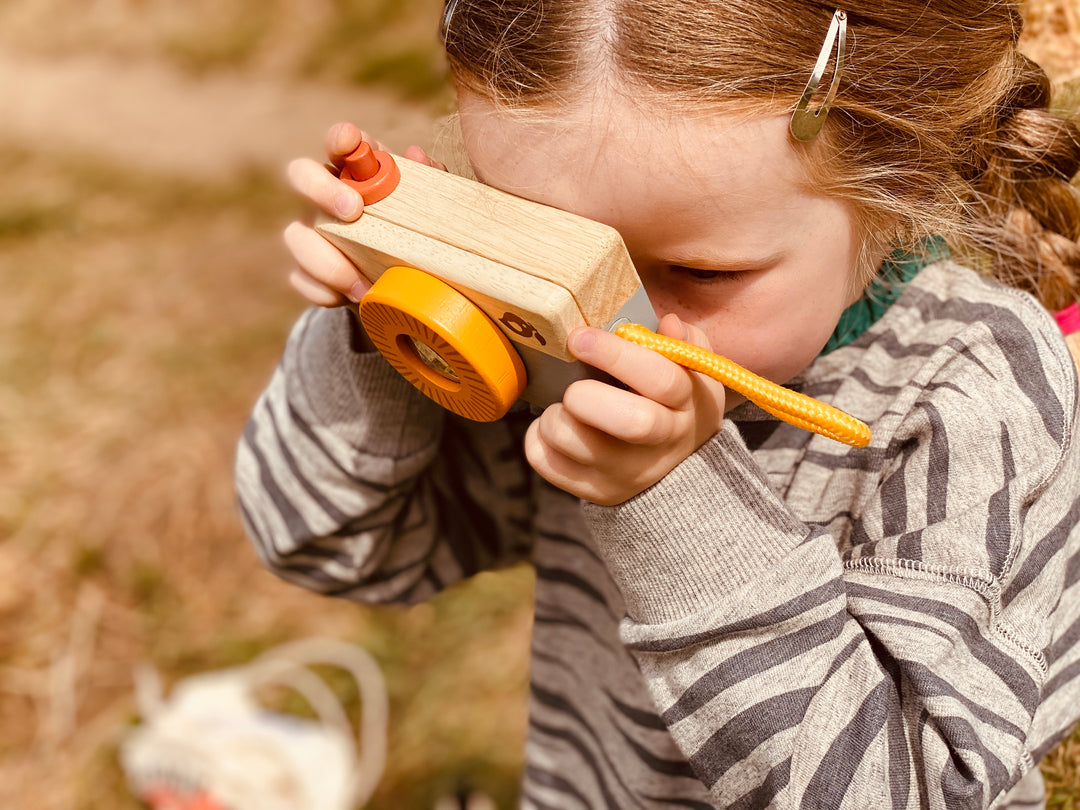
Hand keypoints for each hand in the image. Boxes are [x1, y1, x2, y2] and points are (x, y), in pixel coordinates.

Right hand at [282, 122, 445, 306]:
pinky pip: (300, 278)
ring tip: (362, 283)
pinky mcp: (307, 271)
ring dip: (327, 259)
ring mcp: (311, 232)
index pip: (340, 142)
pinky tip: (350, 297)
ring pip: (295, 234)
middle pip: (300, 173)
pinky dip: (323, 291)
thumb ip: (430, 180)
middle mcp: (324, 195)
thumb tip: (417, 156)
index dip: (341, 137)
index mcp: (355, 171)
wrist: (400, 282)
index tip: (351, 141)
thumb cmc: (413, 230)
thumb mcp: (430, 206)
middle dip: (321, 190)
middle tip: (353, 211)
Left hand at [524, 314, 726, 505]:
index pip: (660, 379)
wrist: (676, 468)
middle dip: (585, 393)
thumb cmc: (675, 405)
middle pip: (629, 421)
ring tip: (564, 405)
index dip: (616, 354)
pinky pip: (546, 461)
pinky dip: (538, 438)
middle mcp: (660, 443)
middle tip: (572, 384)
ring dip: (555, 415)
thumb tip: (667, 323)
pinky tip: (559, 426)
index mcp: (686, 404)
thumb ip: (682, 343)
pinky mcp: (595, 490)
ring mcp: (625, 472)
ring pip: (573, 441)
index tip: (581, 338)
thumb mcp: (692, 373)